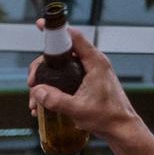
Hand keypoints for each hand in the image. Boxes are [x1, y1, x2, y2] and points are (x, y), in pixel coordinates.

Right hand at [28, 23, 139, 139]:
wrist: (121, 128)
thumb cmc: (107, 117)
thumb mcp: (77, 109)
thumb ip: (55, 99)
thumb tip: (36, 91)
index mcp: (95, 62)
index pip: (73, 37)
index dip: (55, 30)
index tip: (41, 26)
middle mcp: (92, 64)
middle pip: (61, 54)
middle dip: (41, 67)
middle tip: (32, 82)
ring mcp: (89, 73)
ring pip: (60, 68)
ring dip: (45, 81)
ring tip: (35, 102)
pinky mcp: (87, 83)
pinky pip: (65, 79)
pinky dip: (52, 88)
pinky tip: (43, 106)